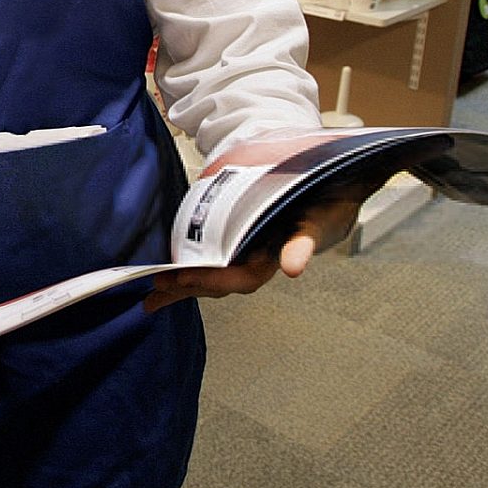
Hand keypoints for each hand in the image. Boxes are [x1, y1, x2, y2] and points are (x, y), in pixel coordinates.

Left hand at [143, 177, 363, 313]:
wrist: (333, 191)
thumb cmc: (325, 206)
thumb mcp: (318, 221)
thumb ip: (303, 243)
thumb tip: (293, 268)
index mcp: (274, 256)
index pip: (242, 277)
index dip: (214, 279)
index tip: (184, 278)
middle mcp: (259, 259)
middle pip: (221, 282)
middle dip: (190, 286)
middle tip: (157, 288)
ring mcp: (248, 254)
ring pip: (214, 276)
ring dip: (185, 286)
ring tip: (155, 297)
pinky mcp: (239, 243)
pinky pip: (212, 262)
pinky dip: (191, 271)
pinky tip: (172, 281)